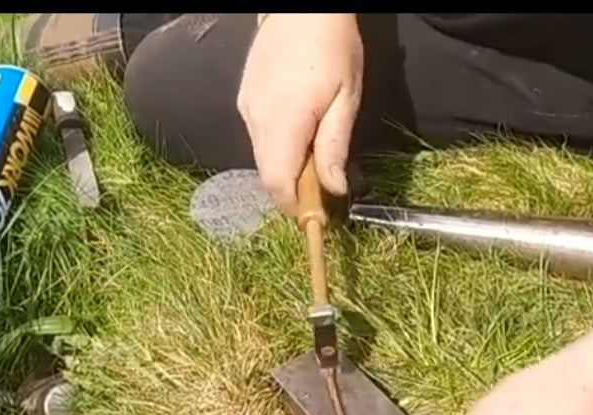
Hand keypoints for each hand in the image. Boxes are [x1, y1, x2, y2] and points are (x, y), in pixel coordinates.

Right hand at [237, 13, 362, 214]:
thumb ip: (335, 147)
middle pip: (269, 177)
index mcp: (284, 122)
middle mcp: (257, 120)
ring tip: (315, 156)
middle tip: (322, 190)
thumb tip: (334, 189)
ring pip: (263, 160)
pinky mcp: (245, 103)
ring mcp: (247, 111)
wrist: (300, 7)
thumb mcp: (347, 98)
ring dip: (288, 170)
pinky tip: (300, 134)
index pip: (278, 183)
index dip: (294, 207)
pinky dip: (279, 150)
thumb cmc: (332, 47)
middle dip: (294, 192)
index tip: (317, 215)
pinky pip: (260, 140)